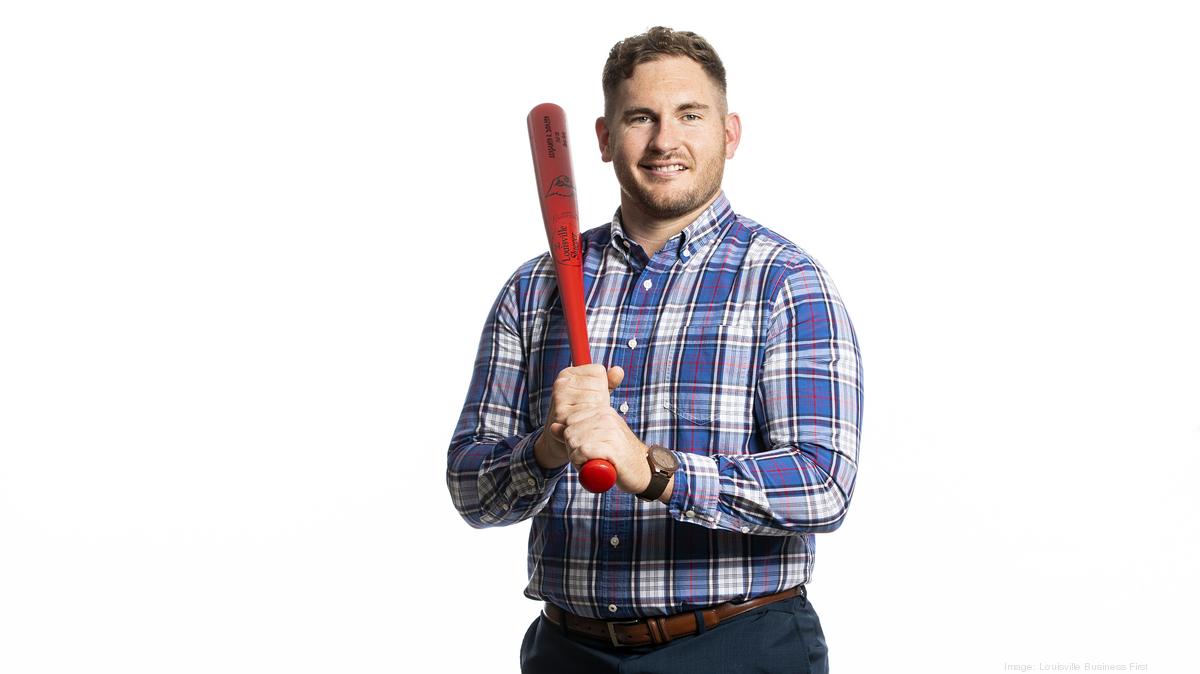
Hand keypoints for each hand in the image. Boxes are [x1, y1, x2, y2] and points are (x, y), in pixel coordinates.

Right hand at [533, 364, 622, 470]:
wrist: (562, 440)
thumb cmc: (582, 414)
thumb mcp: (595, 395)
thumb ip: (608, 382)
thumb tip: (618, 370)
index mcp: (568, 374)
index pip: (599, 372)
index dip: (602, 387)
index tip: (590, 397)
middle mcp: (561, 383)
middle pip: (600, 388)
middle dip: (600, 402)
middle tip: (587, 412)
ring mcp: (560, 398)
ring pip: (596, 401)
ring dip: (596, 414)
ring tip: (585, 419)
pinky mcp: (561, 414)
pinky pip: (589, 416)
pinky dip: (591, 423)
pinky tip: (583, 427)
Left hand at [557, 366, 652, 494]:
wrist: (644, 470)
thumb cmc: (618, 455)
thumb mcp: (595, 439)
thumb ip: (574, 431)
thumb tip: (552, 427)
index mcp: (602, 411)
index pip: (569, 422)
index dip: (572, 440)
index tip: (587, 448)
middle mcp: (606, 417)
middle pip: (569, 433)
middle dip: (573, 450)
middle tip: (590, 458)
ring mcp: (610, 431)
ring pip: (574, 443)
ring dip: (578, 459)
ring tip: (594, 462)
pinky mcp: (612, 447)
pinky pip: (583, 452)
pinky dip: (583, 464)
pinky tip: (595, 466)